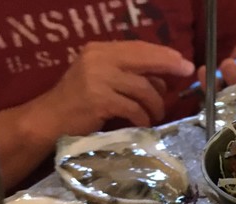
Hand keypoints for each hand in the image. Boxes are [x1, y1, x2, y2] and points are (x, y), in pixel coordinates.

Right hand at [32, 41, 194, 135]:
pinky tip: (143, 123)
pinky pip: (133, 107)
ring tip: (157, 114)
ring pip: (142, 87)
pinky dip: (142, 117)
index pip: (138, 47)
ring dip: (155, 103)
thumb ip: (126, 74)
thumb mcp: (100, 79)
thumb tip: (162, 78)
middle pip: (143, 60)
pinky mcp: (99, 100)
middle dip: (168, 67)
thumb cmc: (78, 103)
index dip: (163, 54)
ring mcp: (97, 78)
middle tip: (186, 74)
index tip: (183, 61)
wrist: (49, 120)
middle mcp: (98, 59)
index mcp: (99, 50)